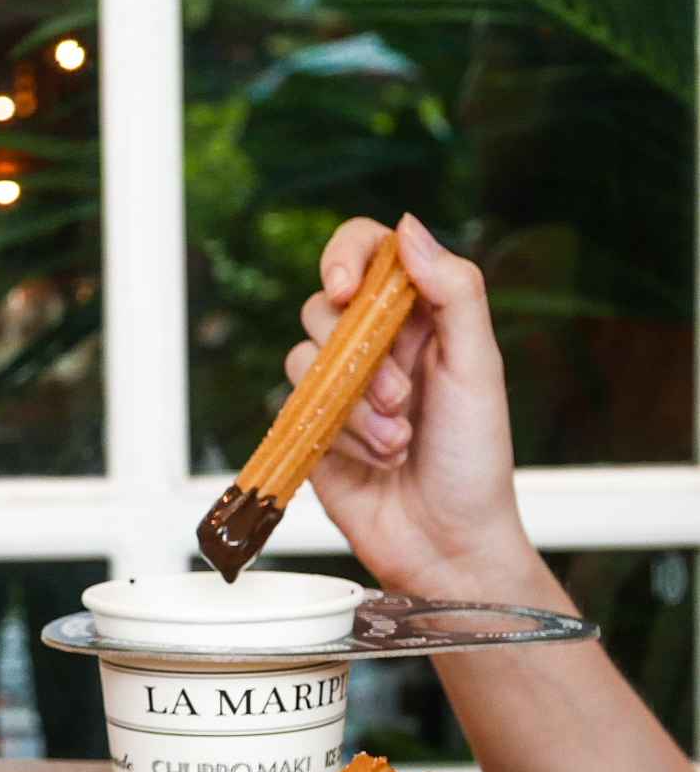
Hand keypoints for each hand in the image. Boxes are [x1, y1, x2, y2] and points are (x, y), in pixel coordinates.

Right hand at [286, 213, 536, 598]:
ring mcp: (339, 389)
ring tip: (396, 442)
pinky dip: (339, 436)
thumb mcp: (477, 367)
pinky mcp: (311, 430)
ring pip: (304, 361)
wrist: (447, 542)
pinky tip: (377, 461)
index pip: (367, 253)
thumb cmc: (475, 460)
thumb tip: (407, 229)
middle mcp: (374, 346)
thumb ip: (453, 291)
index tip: (346, 290)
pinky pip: (295, 410)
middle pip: (323, 306)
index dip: (346, 257)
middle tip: (402, 398)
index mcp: (420, 318)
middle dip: (358, 356)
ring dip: (354, 407)